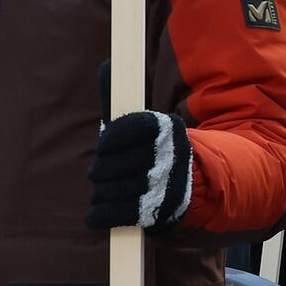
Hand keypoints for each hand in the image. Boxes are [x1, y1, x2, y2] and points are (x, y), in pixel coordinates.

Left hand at [85, 110, 194, 230]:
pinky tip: (95, 214)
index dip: (109, 139)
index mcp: (165, 129)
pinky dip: (100, 215)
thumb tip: (104, 71)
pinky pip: (116, 213)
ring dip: (100, 192)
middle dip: (100, 170)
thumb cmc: (154, 149)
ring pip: (109, 190)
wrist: (190, 181)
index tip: (104, 147)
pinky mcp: (156, 210)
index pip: (128, 129)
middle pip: (110, 165)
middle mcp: (166, 155)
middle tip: (99, 172)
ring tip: (103, 190)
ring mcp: (162, 184)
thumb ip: (122, 102)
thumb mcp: (148, 123)